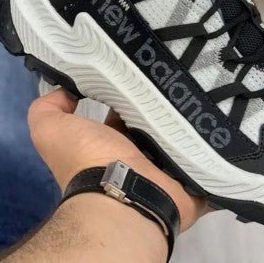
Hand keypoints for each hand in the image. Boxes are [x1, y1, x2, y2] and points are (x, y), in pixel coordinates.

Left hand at [27, 88, 207, 230]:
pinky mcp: (191, 176)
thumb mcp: (51, 131)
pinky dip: (211, 141)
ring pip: (181, 135)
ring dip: (188, 118)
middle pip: (155, 123)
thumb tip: (67, 90)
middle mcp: (138, 156)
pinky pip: (205, 155)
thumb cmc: (88, 160)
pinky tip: (215, 116)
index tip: (142, 70)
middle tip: (177, 75)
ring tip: (199, 88)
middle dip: (163, 103)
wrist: (123, 193)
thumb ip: (48, 110)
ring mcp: (166, 167)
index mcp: (111, 145)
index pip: (124, 113)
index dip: (129, 93)